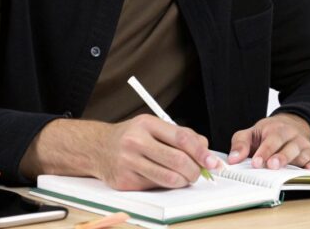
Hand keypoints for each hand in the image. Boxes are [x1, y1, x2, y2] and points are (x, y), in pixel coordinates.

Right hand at [96, 114, 218, 189]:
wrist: (97, 148)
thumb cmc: (130, 136)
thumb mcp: (153, 126)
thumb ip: (179, 135)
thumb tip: (204, 150)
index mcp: (146, 124)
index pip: (182, 138)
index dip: (201, 152)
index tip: (212, 161)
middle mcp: (136, 142)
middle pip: (178, 160)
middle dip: (195, 170)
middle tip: (199, 173)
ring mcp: (129, 163)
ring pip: (169, 178)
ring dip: (183, 181)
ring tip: (184, 177)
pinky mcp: (125, 181)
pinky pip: (156, 186)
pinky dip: (166, 185)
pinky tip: (165, 177)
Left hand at [228, 114, 309, 169]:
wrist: (290, 126)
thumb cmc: (267, 134)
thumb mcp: (251, 134)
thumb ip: (240, 144)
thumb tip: (233, 160)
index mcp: (276, 129)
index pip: (271, 140)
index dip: (264, 151)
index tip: (256, 162)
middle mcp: (292, 136)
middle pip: (288, 146)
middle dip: (280, 156)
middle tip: (271, 166)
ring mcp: (304, 145)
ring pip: (302, 153)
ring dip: (296, 162)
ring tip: (288, 173)